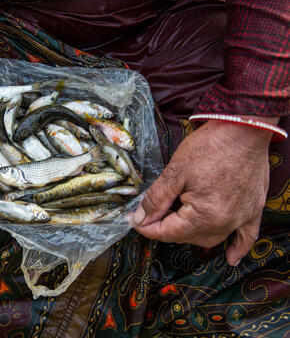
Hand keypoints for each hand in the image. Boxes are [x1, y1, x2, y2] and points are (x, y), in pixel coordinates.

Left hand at [133, 117, 276, 265]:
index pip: (168, 232)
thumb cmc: (210, 147)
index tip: (133, 222)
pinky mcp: (253, 209)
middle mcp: (224, 223)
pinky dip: (238, 247)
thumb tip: (140, 218)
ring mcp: (241, 218)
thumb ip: (156, 199)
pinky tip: (231, 259)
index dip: (147, 228)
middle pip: (188, 236)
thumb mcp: (175, 172)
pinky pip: (246, 236)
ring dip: (191, 234)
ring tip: (175, 226)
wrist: (244, 128)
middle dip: (166, 228)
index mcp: (204, 216)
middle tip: (149, 214)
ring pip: (211, 237)